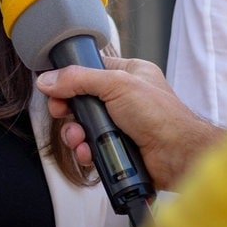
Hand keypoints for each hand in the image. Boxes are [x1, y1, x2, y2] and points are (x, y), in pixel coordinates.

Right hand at [36, 58, 225, 190]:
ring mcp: (122, 125)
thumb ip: (79, 79)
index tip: (55, 90)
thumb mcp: (117, 85)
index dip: (70, 80)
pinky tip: (88, 153)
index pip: (91, 70)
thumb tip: (49, 80)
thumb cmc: (161, 116)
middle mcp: (125, 99)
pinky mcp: (119, 148)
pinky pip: (92, 148)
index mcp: (130, 74)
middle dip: (69, 111)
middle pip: (83, 101)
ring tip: (78, 138)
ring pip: (84, 126)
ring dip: (75, 134)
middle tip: (61, 114)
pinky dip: (86, 151)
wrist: (177, 156)